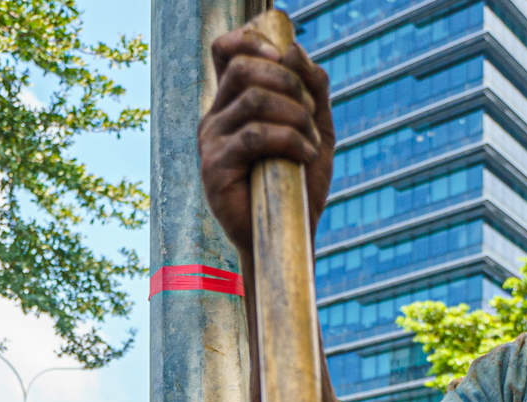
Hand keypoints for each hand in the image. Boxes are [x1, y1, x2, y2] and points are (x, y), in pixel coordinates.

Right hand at [199, 24, 335, 259]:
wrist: (288, 235)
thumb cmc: (298, 184)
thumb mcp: (315, 128)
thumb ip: (313, 89)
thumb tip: (295, 50)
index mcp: (233, 104)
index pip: (225, 51)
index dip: (251, 41)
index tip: (282, 57)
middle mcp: (216, 118)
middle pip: (242, 68)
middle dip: (288, 81)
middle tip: (311, 112)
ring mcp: (211, 143)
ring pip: (253, 99)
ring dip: (295, 115)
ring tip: (311, 142)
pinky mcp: (215, 169)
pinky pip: (255, 136)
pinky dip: (290, 141)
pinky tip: (306, 157)